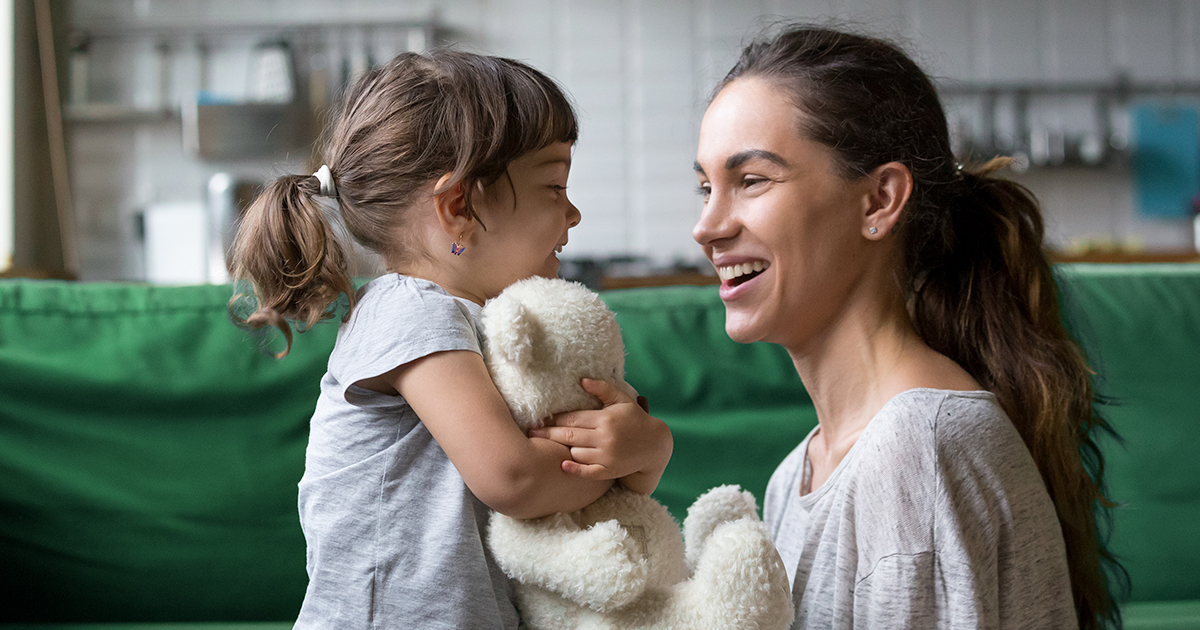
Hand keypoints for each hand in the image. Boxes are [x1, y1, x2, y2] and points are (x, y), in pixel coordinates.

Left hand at [528, 378, 671, 492]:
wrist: (654, 445)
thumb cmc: (635, 419)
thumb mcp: (622, 400)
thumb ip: (602, 389)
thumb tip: (582, 380)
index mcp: (605, 419)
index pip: (573, 418)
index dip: (555, 418)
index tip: (542, 417)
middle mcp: (605, 437)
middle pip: (569, 435)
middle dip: (548, 433)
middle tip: (532, 432)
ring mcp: (606, 456)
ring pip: (575, 452)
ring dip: (563, 448)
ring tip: (550, 444)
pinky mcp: (609, 471)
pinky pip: (587, 471)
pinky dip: (574, 468)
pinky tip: (562, 464)